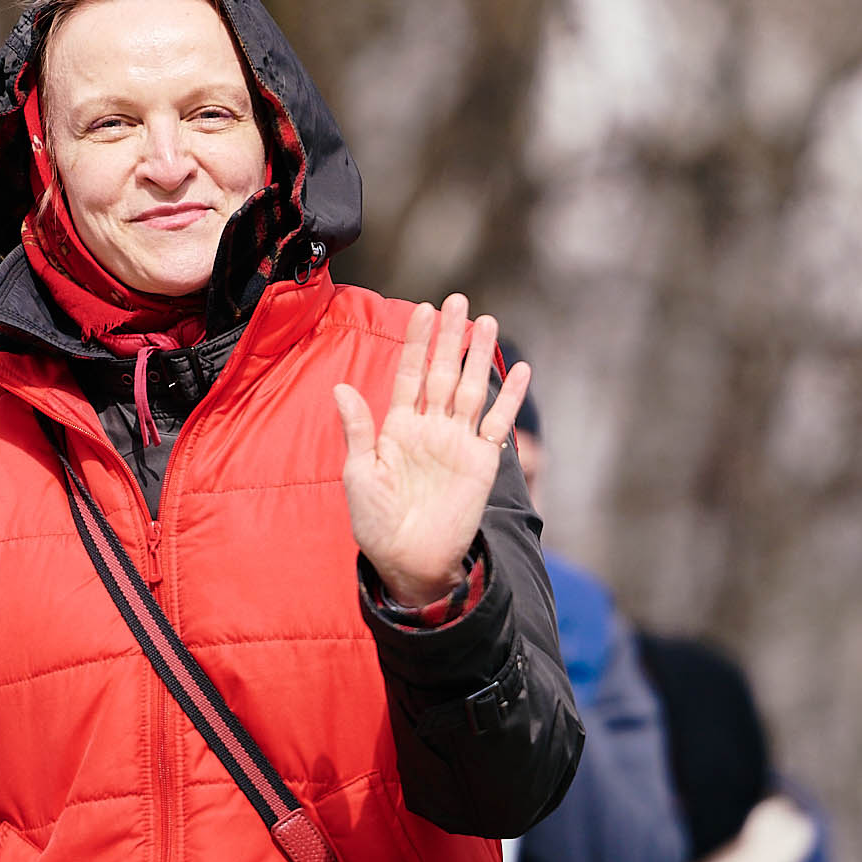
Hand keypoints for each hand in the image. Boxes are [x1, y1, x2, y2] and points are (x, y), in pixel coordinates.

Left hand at [334, 295, 530, 608]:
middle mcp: (430, 428)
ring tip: (487, 322)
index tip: (423, 309)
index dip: (417, 343)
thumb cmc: (376, 522)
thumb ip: (358, 430)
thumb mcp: (359, 474)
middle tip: (457, 300)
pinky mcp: (482, 463)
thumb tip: (340, 388)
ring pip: (471, 389)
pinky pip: (498, 424)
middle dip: (450, 338)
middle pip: (444, 372)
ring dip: (479, 357)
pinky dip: (511, 398)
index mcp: (398, 427)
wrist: (409, 561)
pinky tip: (521, 371)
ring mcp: (458, 443)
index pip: (410, 374)